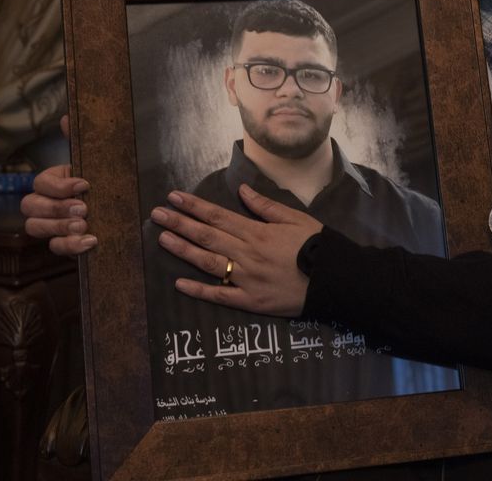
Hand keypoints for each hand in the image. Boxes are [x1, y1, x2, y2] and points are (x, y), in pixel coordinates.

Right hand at [20, 115, 96, 255]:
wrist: (117, 210)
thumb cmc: (100, 184)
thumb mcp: (93, 163)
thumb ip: (78, 141)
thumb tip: (66, 117)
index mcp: (50, 182)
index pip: (40, 182)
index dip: (59, 186)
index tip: (85, 184)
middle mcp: (43, 204)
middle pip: (30, 206)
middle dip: (56, 207)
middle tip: (83, 209)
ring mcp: (49, 226)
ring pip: (35, 227)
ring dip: (59, 227)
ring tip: (84, 225)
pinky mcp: (61, 244)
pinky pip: (54, 247)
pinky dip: (70, 246)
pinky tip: (91, 241)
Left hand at [150, 185, 322, 317]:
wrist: (335, 279)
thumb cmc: (317, 245)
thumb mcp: (295, 217)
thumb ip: (265, 206)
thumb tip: (241, 190)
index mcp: (257, 231)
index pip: (218, 216)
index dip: (194, 206)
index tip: (173, 197)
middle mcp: (247, 253)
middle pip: (207, 236)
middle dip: (180, 223)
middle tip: (156, 214)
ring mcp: (246, 279)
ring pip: (208, 262)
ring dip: (183, 250)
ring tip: (162, 239)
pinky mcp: (250, 301)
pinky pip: (220, 296)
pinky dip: (198, 290)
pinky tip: (178, 284)